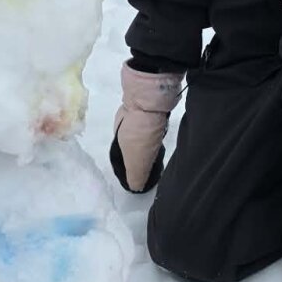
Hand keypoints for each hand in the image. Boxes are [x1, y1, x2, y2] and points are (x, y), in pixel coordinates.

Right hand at [109, 62, 182, 191]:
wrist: (151, 95)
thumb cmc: (141, 129)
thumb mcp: (137, 158)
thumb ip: (136, 174)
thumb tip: (135, 187)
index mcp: (118, 138)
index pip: (122, 155)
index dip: (130, 165)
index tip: (141, 171)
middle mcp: (124, 123)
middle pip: (131, 141)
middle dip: (139, 152)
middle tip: (152, 161)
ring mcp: (136, 111)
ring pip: (141, 129)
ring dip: (148, 139)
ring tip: (159, 148)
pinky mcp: (150, 102)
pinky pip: (152, 119)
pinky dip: (156, 127)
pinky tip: (163, 130)